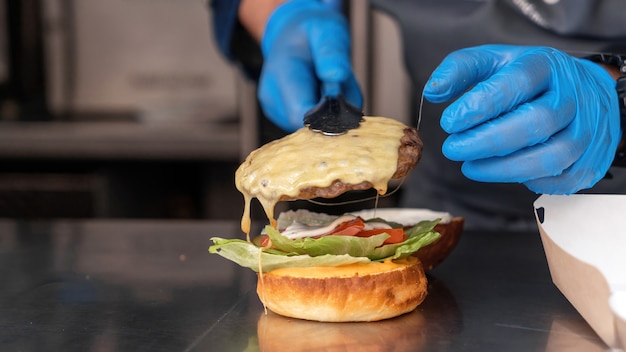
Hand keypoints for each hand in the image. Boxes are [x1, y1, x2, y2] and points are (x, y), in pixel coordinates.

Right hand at [258, 0, 361, 131]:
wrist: (292, 36)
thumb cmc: (310, 32)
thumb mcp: (327, 29)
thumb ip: (332, 51)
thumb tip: (337, 76)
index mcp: (281, 72)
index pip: (301, 113)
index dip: (327, 116)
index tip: (343, 99)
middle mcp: (272, 96)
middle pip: (309, 125)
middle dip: (332, 112)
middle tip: (338, 84)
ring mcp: (275, 110)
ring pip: (313, 128)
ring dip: (329, 113)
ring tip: (328, 86)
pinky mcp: (282, 118)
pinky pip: (312, 126)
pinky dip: (324, 115)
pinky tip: (321, 94)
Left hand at [424, 44, 621, 193]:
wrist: (585, 93)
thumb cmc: (530, 80)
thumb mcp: (496, 61)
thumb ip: (461, 69)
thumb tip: (433, 92)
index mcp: (546, 66)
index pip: (516, 83)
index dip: (481, 105)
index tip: (449, 122)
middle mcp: (571, 97)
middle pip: (535, 122)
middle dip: (487, 141)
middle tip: (452, 149)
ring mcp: (586, 131)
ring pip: (550, 156)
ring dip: (503, 168)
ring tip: (470, 167)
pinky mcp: (590, 161)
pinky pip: (560, 179)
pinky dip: (527, 181)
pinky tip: (502, 172)